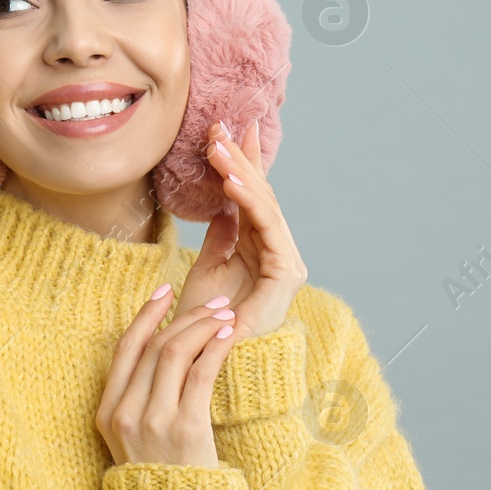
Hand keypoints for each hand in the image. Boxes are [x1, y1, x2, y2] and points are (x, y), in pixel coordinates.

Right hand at [96, 287, 238, 467]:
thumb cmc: (163, 479)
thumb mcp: (135, 440)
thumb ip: (141, 400)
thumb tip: (166, 350)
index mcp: (107, 412)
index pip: (124, 348)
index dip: (144, 315)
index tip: (165, 291)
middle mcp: (125, 413)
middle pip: (154, 345)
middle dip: (186, 316)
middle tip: (214, 302)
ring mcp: (153, 421)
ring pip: (176, 352)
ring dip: (203, 325)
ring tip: (226, 315)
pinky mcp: (185, 428)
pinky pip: (201, 373)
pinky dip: (216, 348)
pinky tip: (229, 336)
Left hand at [174, 119, 306, 341]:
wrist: (208, 363)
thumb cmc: (204, 322)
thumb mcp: (206, 269)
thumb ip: (220, 237)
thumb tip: (223, 208)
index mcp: (257, 248)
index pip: (249, 197)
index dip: (240, 162)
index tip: (226, 129)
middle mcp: (276, 252)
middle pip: (259, 196)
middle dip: (239, 159)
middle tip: (218, 127)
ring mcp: (285, 263)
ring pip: (264, 207)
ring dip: (240, 174)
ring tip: (218, 148)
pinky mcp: (286, 275)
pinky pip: (267, 229)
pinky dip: (250, 203)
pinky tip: (231, 182)